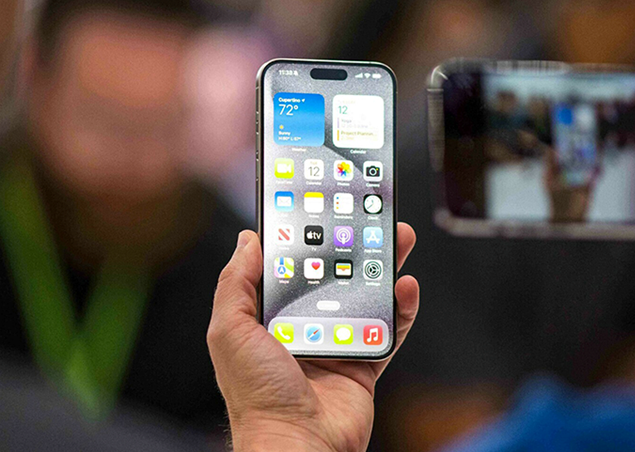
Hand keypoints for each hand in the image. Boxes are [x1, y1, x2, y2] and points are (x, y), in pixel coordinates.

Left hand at [207, 224, 418, 451]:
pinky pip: (388, 329)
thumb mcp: (229, 330)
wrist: (298, 445)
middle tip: (368, 216)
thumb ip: (237, 283)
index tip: (317, 206)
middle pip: (332, 274)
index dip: (302, 236)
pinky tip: (405, 286)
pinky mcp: (365, 362)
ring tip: (397, 239)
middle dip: (351, 244)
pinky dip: (401, 308)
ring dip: (382, 266)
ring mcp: (337, 342)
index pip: (287, 265)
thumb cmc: (257, 396)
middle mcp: (304, 325)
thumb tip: (247, 240)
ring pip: (365, 294)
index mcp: (268, 316)